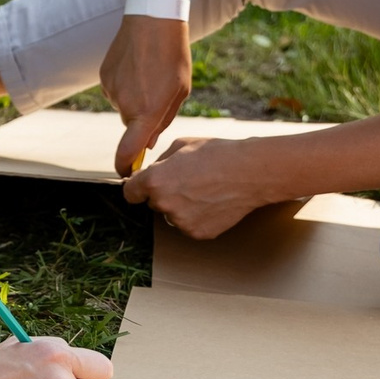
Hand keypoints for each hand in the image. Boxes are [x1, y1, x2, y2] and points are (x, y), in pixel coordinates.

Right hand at [100, 15, 191, 175]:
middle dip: (142, 117)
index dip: (124, 166)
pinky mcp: (103, 77)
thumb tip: (148, 141)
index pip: (128, 150)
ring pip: (123, 106)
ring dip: (135, 97)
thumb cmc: (173, 55)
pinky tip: (137, 66)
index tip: (125, 173)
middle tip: (158, 94)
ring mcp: (111, 90)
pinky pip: (115, 90)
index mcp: (147, 111)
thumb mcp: (180, 90)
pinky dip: (125, 84)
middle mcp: (125, 104)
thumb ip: (163, 119)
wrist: (152, 19)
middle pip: (131, 125)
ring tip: (149, 74)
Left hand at [123, 135, 283, 240]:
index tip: (142, 187)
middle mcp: (164, 204)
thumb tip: (148, 172)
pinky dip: (197, 216)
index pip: (130, 193)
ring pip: (172, 215)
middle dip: (164, 193)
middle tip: (187, 180)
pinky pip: (189, 225)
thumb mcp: (181, 145)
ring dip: (181, 206)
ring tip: (204, 190)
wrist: (249, 172)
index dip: (136, 188)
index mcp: (155, 182)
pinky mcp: (198, 233)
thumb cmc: (216, 154)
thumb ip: (159, 162)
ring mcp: (181, 222)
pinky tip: (212, 201)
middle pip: (153, 203)